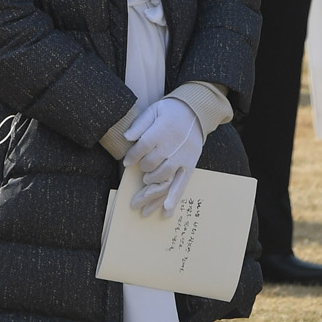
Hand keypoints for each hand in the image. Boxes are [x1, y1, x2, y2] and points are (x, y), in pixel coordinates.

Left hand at [123, 98, 202, 216]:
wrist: (195, 113)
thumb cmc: (169, 112)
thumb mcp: (153, 111)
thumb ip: (139, 124)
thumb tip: (126, 137)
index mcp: (163, 129)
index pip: (144, 145)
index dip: (133, 156)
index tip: (126, 163)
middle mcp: (174, 144)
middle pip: (153, 163)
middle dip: (143, 170)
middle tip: (140, 173)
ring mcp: (183, 157)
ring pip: (165, 177)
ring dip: (152, 184)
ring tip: (146, 185)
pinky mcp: (191, 165)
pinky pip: (182, 184)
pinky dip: (173, 198)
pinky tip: (166, 211)